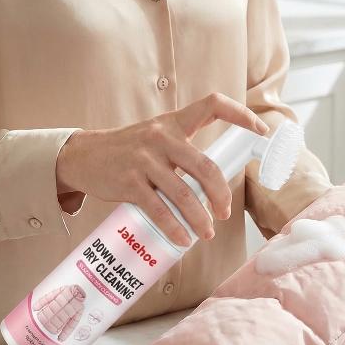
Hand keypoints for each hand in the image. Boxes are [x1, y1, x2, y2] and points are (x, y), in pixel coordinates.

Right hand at [56, 92, 269, 247]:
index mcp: (173, 122)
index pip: (212, 105)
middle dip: (221, 193)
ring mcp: (144, 160)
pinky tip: (183, 238)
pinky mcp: (129, 182)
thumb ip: (182, 151)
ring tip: (207, 232)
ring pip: (183, 193)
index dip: (240, 114)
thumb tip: (214, 184)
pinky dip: (174, 227)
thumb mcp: (155, 137)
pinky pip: (158, 209)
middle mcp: (161, 137)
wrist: (83, 156)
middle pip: (204, 166)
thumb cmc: (128, 150)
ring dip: (200, 218)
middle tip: (225, 211)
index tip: (260, 131)